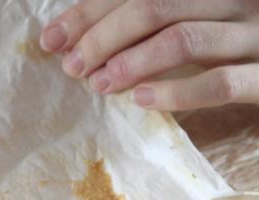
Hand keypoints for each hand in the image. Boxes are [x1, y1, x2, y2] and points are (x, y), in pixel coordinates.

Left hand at [40, 0, 258, 110]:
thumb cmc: (232, 50)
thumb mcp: (192, 23)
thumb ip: (150, 23)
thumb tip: (77, 39)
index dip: (89, 12)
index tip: (52, 39)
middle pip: (156, 5)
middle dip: (102, 36)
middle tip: (72, 67)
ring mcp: (256, 35)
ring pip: (184, 38)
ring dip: (131, 62)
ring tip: (99, 83)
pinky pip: (221, 82)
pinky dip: (177, 92)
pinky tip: (142, 100)